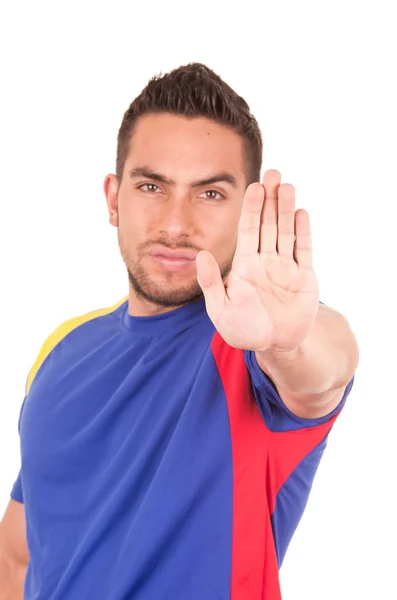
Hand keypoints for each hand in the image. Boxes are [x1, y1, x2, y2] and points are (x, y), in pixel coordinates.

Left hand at [196, 170, 319, 352]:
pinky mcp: (304, 277)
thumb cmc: (244, 330)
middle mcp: (266, 261)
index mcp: (246, 265)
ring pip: (287, 231)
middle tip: (273, 172)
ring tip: (287, 185)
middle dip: (270, 199)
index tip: (253, 186)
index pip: (248, 230)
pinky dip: (304, 232)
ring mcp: (286, 267)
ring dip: (287, 209)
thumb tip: (200, 256)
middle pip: (268, 224)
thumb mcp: (221, 309)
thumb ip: (212, 283)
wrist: (273, 346)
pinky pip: (303, 250)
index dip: (251, 208)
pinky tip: (302, 212)